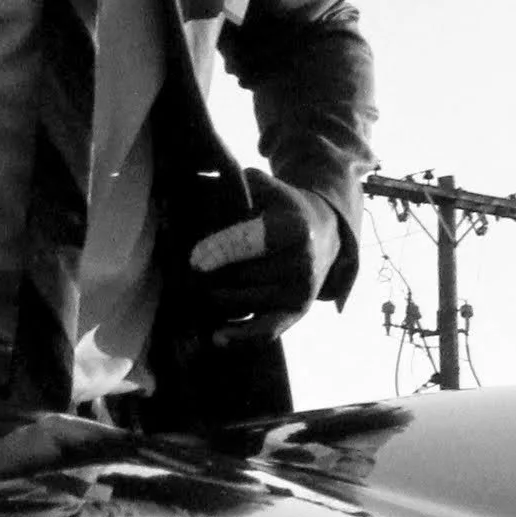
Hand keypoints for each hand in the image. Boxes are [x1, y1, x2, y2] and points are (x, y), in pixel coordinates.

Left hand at [187, 170, 339, 345]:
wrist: (326, 233)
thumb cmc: (281, 208)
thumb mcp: (264, 188)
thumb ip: (234, 183)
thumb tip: (193, 180)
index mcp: (293, 228)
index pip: (249, 242)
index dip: (220, 250)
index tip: (194, 260)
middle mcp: (303, 262)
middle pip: (239, 276)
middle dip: (210, 275)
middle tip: (190, 272)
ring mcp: (301, 291)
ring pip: (241, 301)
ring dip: (215, 296)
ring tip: (199, 286)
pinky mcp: (297, 313)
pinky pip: (266, 331)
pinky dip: (240, 336)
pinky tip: (216, 336)